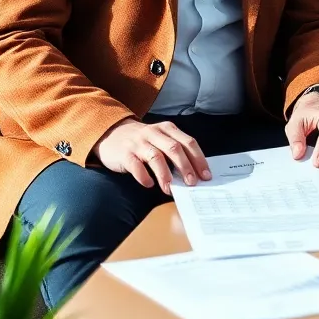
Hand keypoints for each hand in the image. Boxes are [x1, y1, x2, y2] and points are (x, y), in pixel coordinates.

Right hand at [94, 119, 211, 193]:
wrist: (112, 133)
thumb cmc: (142, 140)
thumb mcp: (160, 138)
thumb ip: (175, 150)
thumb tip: (193, 172)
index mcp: (168, 129)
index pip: (188, 142)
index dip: (198, 159)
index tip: (205, 175)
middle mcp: (154, 133)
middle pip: (174, 149)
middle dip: (185, 167)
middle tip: (191, 183)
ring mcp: (139, 142)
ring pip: (156, 157)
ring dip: (165, 174)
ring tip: (170, 189)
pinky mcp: (125, 153)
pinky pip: (136, 165)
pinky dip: (143, 176)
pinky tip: (149, 184)